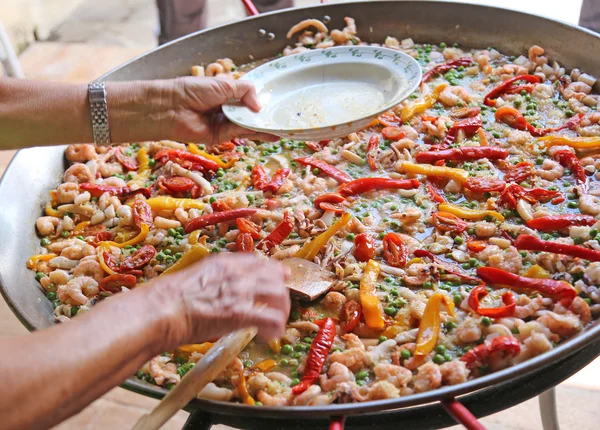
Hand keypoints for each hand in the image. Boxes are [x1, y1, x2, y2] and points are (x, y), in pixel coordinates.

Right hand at [155, 254, 289, 346]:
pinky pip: (271, 319)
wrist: (160, 310)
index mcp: (223, 262)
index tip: (278, 276)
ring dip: (282, 309)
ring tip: (278, 322)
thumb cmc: (166, 297)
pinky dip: (276, 328)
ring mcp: (241, 292)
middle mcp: (237, 273)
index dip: (271, 270)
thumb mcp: (193, 277)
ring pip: (279, 294)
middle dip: (281, 290)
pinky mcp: (241, 314)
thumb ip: (212, 281)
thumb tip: (215, 293)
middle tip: (281, 303)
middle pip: (274, 276)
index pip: (257, 262)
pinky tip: (271, 336)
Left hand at [165, 77, 278, 145]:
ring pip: (248, 125)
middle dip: (264, 116)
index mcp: (225, 93)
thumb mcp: (224, 84)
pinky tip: (269, 133)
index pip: (247, 97)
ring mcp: (224, 123)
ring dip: (263, 127)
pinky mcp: (221, 137)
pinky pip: (240, 133)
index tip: (278, 102)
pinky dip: (255, 133)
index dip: (261, 100)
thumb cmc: (193, 90)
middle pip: (249, 113)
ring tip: (282, 128)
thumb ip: (245, 91)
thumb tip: (260, 106)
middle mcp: (226, 108)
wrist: (172, 107)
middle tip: (284, 118)